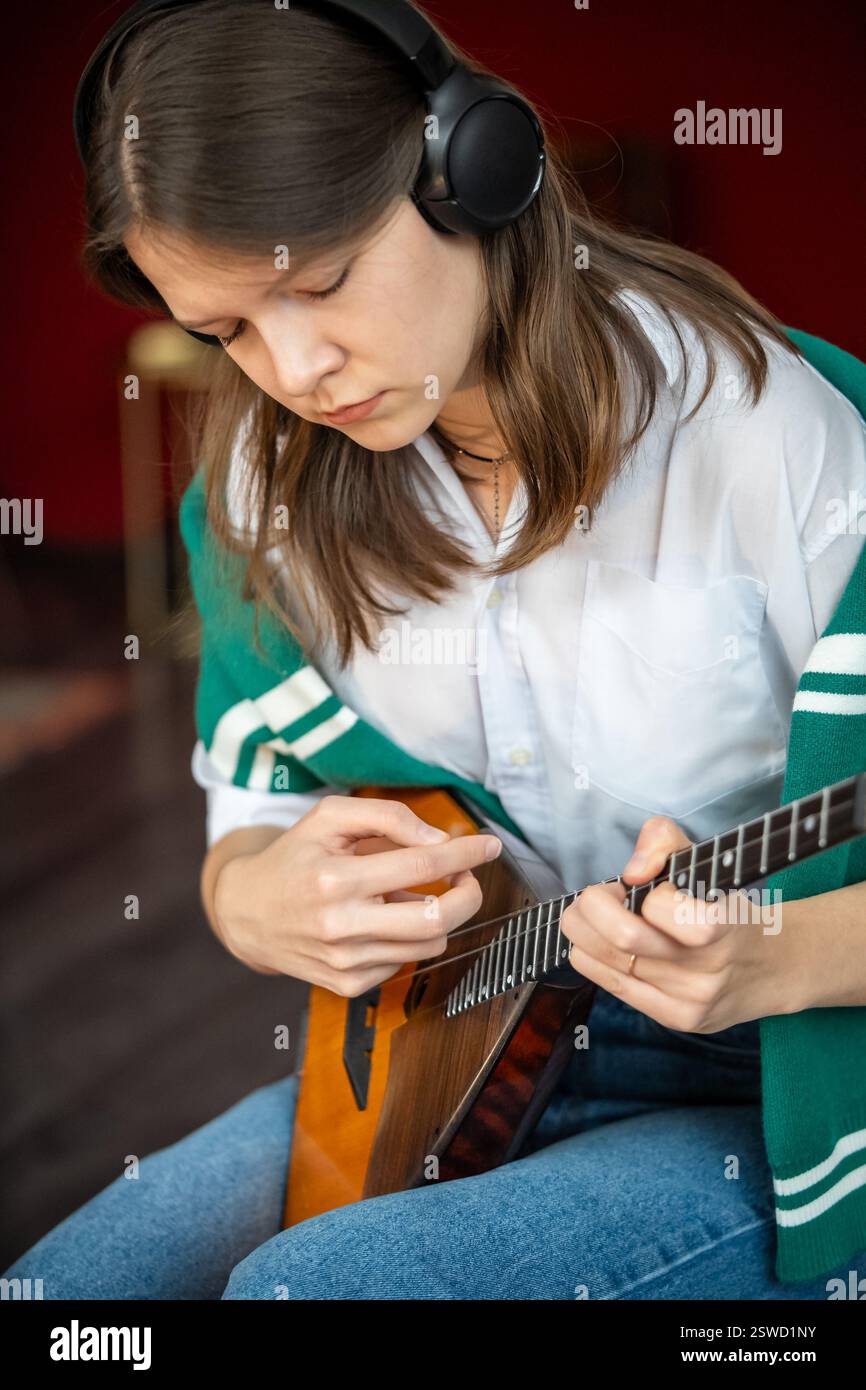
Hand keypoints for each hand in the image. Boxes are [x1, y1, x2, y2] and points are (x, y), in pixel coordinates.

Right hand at [213, 795, 502, 994]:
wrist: (247, 913)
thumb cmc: (294, 857)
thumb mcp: (329, 818)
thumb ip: (387, 817)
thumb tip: (439, 840)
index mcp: (336, 879)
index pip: (423, 865)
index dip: (465, 853)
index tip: (489, 845)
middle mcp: (341, 926)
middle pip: (437, 918)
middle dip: (468, 894)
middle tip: (466, 876)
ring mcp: (345, 962)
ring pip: (428, 943)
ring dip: (438, 915)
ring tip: (411, 893)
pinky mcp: (347, 985)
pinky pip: (405, 962)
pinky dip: (407, 937)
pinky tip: (383, 919)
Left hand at [559, 814, 802, 1032]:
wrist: (773, 968)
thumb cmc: (730, 909)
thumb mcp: (707, 861)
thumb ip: (664, 841)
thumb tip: (633, 873)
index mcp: (724, 926)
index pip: (662, 908)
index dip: (644, 892)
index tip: (639, 885)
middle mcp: (708, 971)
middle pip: (623, 938)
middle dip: (592, 907)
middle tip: (599, 895)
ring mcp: (691, 1002)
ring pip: (608, 962)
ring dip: (585, 932)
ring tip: (595, 917)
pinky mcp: (676, 1019)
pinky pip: (612, 986)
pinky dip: (592, 958)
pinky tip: (596, 944)